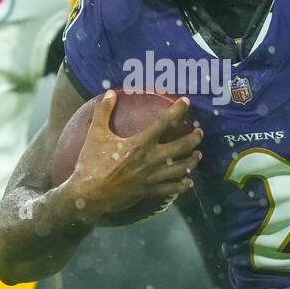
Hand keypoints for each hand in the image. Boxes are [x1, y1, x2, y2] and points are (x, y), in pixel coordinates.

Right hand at [60, 90, 201, 221]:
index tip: (186, 102)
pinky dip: (182, 185)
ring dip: (192, 161)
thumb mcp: (95, 135)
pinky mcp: (150, 191)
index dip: (177, 111)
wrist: (89, 195)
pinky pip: (172, 188)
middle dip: (194, 139)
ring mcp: (152, 177)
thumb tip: (110, 93)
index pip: (164, 123)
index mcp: (140, 143)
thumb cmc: (92, 164)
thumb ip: (103, 112)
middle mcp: (151, 159)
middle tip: (200, 133)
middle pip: (181, 147)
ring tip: (198, 155)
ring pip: (181, 168)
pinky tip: (188, 182)